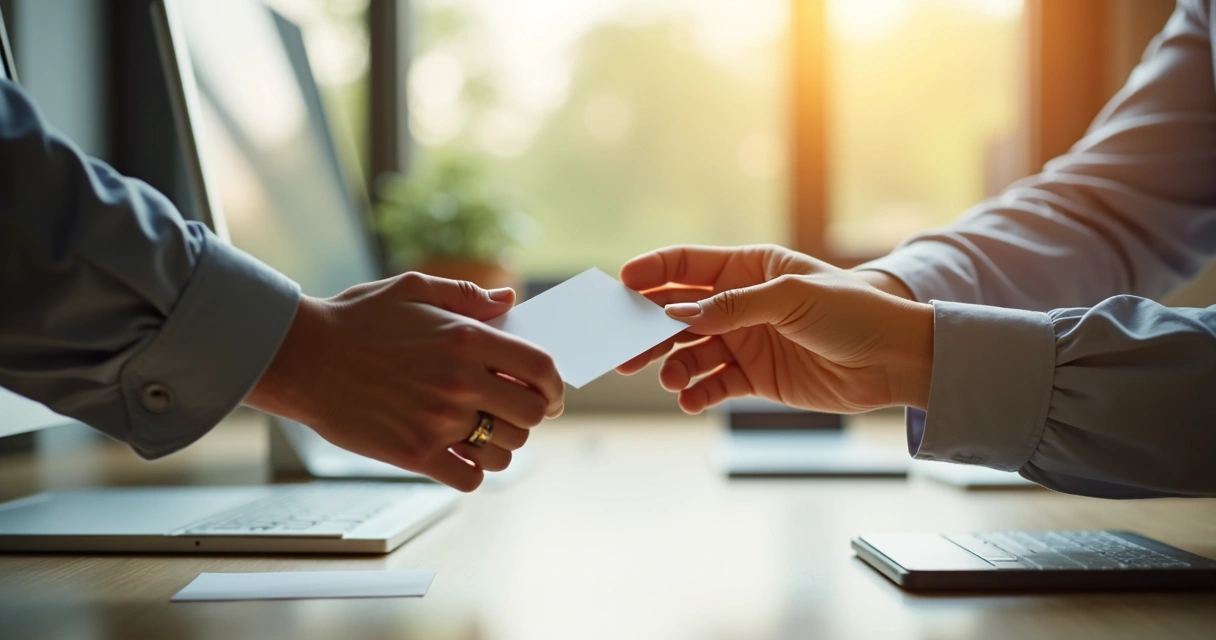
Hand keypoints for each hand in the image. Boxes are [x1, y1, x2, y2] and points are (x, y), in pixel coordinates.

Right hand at [245, 272, 564, 491]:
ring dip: (503, 444)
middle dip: (533, 415)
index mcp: (467, 339)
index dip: (555, 385)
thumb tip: (509, 303)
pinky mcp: (415, 453)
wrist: (302, 358)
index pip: (541, 369)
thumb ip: (467, 295)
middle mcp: (460, 382)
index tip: (550, 393)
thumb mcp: (413, 289)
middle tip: (517, 413)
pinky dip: (472, 471)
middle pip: (531, 414)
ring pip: (505, 450)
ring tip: (485, 432)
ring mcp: (439, 421)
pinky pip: (470, 478)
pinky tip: (459, 455)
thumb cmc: (356, 320)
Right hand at [617, 245, 932, 414]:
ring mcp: (745, 341)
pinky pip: (713, 384)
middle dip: (648, 329)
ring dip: (672, 365)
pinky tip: (689, 400)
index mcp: (749, 268)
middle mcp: (740, 304)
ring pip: (690, 352)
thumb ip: (734, 306)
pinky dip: (696, 393)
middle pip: (679, 313)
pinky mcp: (755, 377)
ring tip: (668, 379)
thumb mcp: (793, 297)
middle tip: (624, 348)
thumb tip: (680, 315)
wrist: (895, 359)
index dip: (652, 272)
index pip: (688, 265)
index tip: (621, 284)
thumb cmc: (853, 311)